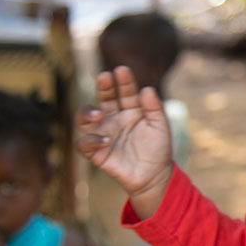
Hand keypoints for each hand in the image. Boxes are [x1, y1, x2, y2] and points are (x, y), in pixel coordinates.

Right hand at [76, 66, 172, 217]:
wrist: (155, 175)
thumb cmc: (158, 148)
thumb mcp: (160, 126)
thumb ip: (155, 108)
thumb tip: (147, 89)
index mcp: (130, 110)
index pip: (124, 92)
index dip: (123, 81)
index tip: (122, 70)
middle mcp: (114, 119)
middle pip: (103, 100)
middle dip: (103, 88)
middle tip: (105, 77)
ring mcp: (103, 134)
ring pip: (84, 119)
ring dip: (88, 113)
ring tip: (98, 114)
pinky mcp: (97, 152)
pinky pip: (84, 144)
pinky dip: (91, 140)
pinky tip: (105, 140)